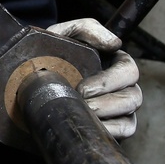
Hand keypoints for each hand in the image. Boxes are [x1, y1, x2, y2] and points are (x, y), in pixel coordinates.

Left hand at [48, 17, 142, 138]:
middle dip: (106, 103)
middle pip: (133, 97)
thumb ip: (87, 29)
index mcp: (116, 64)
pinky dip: (108, 133)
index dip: (109, 81)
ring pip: (129, 120)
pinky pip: (122, 134)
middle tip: (80, 103)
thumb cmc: (53, 55)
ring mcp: (120, 111)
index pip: (129, 71)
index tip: (83, 88)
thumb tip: (114, 43)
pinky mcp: (114, 129)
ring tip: (82, 115)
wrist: (31, 81)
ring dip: (105, 119)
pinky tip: (89, 129)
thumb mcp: (66, 34)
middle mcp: (124, 88)